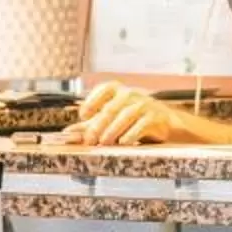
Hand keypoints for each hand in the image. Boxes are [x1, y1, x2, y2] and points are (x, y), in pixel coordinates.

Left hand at [62, 82, 199, 148]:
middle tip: (90, 140)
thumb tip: (67, 133)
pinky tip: (124, 142)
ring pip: (126, 115)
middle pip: (112, 107)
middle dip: (99, 125)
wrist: (165, 122)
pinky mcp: (156, 117)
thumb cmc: (133, 119)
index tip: (83, 115)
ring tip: (104, 142)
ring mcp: (145, 104)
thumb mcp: (111, 120)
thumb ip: (89, 126)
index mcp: (118, 91)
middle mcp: (131, 94)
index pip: (104, 89)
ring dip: (113, 130)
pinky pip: (143, 124)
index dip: (92, 100)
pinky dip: (132, 133)